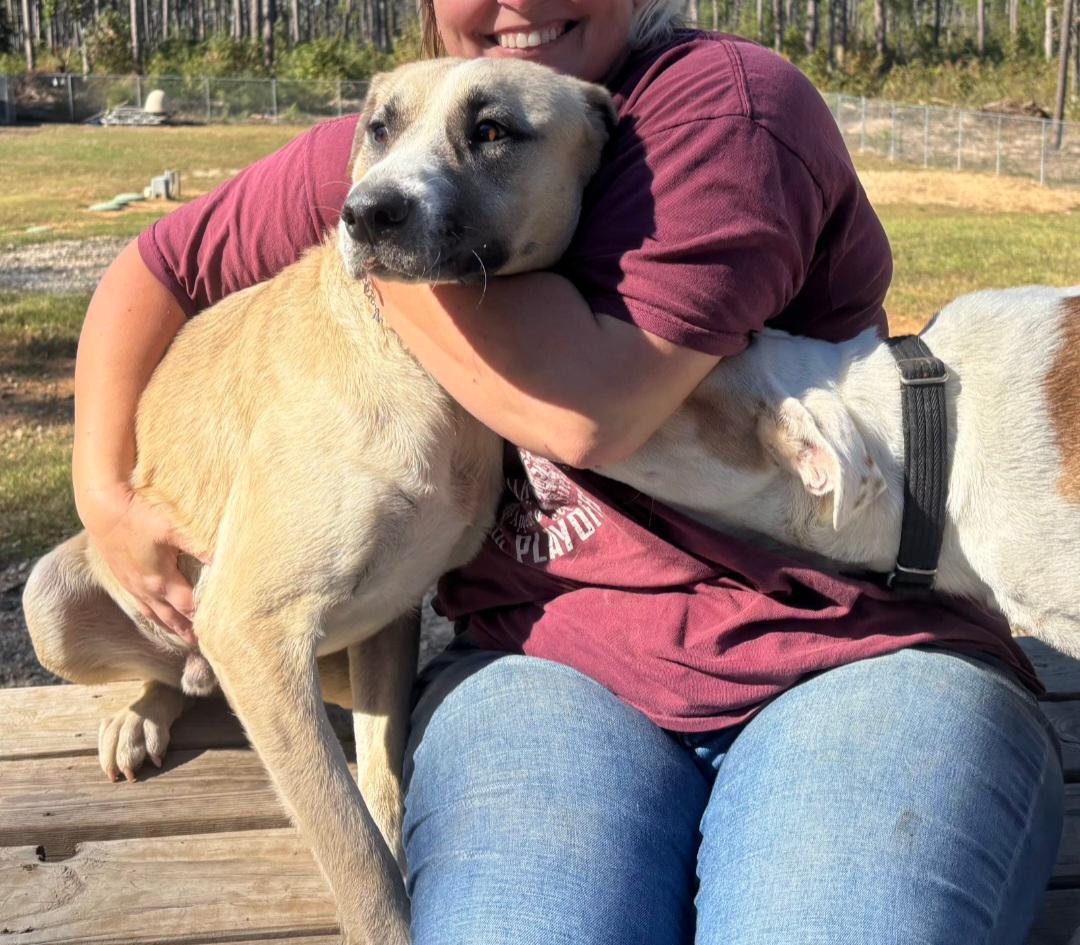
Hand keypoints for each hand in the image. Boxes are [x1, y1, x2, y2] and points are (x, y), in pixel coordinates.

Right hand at [80, 483, 209, 643]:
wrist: (102, 506)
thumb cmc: (140, 516)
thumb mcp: (175, 529)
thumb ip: (201, 547)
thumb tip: (225, 561)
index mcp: (160, 581)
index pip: (188, 607)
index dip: (202, 619)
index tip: (216, 631)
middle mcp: (145, 588)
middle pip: (170, 616)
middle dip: (186, 629)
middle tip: (200, 643)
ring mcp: (131, 583)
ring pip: (153, 612)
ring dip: (168, 623)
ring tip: (180, 634)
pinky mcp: (121, 574)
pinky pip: (139, 601)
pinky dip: (151, 611)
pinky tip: (153, 611)